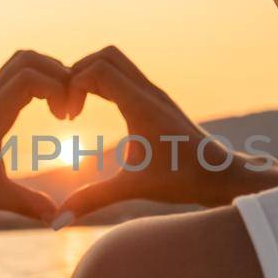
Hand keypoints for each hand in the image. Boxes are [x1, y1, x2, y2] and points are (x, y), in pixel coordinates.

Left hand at [0, 50, 73, 224]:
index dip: (57, 89)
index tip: (65, 117)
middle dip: (59, 75)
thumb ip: (26, 204)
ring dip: (49, 73)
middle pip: (30, 58)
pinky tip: (45, 109)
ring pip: (22, 60)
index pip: (30, 77)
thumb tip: (57, 219)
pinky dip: (38, 79)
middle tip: (68, 108)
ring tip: (60, 106)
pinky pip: (17, 72)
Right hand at [56, 46, 277, 222]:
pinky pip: (123, 74)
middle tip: (67, 105)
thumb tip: (56, 222)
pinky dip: (102, 81)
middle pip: (105, 55)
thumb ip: (92, 200)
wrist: (221, 174)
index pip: (98, 69)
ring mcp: (153, 92)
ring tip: (75, 106)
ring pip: (115, 60)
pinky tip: (92, 108)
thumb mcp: (133, 188)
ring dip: (89, 75)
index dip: (73, 85)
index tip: (68, 117)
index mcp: (142, 106)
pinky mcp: (155, 99)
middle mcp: (148, 91)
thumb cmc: (183, 180)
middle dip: (78, 72)